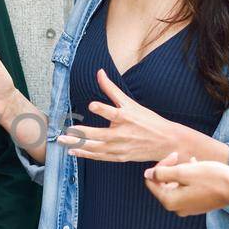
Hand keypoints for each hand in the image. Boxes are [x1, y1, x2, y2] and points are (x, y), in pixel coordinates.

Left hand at [57, 69, 184, 162]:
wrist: (166, 142)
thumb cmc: (148, 120)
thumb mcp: (131, 103)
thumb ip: (112, 89)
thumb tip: (99, 72)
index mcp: (126, 118)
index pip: (113, 113)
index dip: (103, 109)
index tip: (92, 105)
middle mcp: (122, 134)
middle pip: (98, 135)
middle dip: (79, 134)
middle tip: (63, 133)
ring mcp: (121, 147)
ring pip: (96, 148)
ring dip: (78, 145)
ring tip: (63, 141)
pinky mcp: (120, 157)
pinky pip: (100, 157)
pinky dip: (86, 154)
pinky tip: (73, 151)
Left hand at [144, 152, 228, 215]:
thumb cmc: (211, 178)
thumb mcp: (184, 172)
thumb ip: (162, 173)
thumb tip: (147, 175)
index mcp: (169, 201)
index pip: (152, 181)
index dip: (160, 165)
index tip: (174, 156)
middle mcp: (176, 208)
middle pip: (163, 184)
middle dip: (170, 168)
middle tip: (181, 156)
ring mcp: (188, 208)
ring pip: (176, 186)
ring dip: (181, 172)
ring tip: (193, 162)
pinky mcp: (198, 205)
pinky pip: (187, 190)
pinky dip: (189, 178)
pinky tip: (198, 167)